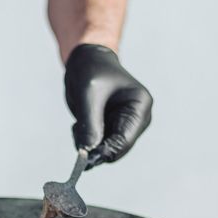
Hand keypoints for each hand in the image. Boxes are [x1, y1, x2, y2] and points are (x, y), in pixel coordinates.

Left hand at [64, 43, 151, 168]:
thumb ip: (89, 123)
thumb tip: (88, 151)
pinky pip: (96, 143)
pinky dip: (84, 139)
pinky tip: (78, 125)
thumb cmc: (91, 70)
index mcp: (139, 107)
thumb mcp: (88, 94)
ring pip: (105, 149)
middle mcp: (136, 119)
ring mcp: (123, 124)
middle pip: (116, 149)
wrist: (85, 60)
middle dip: (95, 148)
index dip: (105, 151)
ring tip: (77, 125)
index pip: (124, 140)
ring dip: (88, 143)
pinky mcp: (110, 127)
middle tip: (77, 139)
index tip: (84, 157)